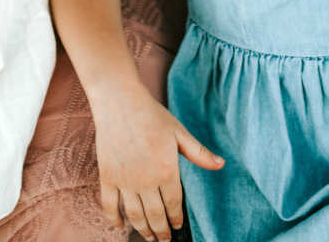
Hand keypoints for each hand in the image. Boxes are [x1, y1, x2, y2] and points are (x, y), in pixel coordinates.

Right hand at [92, 84, 222, 241]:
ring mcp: (125, 181)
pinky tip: (120, 226)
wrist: (120, 101)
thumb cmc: (151, 114)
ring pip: (135, 216)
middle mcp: (146, 181)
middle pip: (155, 216)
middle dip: (161, 232)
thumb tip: (221, 164)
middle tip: (164, 239)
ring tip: (148, 237)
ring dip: (142, 230)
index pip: (173, 205)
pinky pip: (109, 206)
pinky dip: (114, 220)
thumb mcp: (179, 132)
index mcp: (167, 171)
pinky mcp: (107, 177)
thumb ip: (199, 153)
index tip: (177, 226)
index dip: (176, 219)